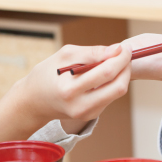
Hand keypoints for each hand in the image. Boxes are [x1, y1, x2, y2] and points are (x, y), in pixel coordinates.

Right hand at [0, 43, 130, 142]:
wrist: (34, 101)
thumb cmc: (48, 74)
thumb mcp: (65, 55)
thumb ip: (91, 52)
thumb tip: (117, 49)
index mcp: (69, 89)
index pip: (105, 73)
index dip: (120, 58)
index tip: (124, 46)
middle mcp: (79, 105)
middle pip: (118, 86)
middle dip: (126, 66)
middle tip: (125, 53)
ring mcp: (87, 113)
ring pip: (118, 92)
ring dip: (123, 74)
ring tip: (116, 60)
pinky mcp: (92, 115)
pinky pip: (111, 97)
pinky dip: (114, 82)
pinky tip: (107, 73)